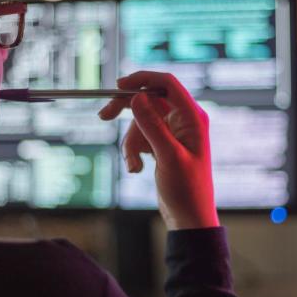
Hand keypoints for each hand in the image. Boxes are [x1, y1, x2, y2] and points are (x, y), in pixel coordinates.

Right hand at [98, 71, 218, 229]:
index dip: (142, 79)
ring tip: (134, 165)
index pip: (167, 83)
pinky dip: (133, 150)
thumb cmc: (187, 189)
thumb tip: (137, 97)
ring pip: (140, 121)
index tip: (118, 86)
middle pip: (148, 99)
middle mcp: (184, 120)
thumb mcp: (168, 156)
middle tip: (103, 116)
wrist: (188, 217)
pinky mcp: (163, 144)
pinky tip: (137, 168)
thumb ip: (152, 125)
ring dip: (130, 141)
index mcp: (192, 117)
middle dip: (126, 111)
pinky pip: (140, 136)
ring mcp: (173, 132)